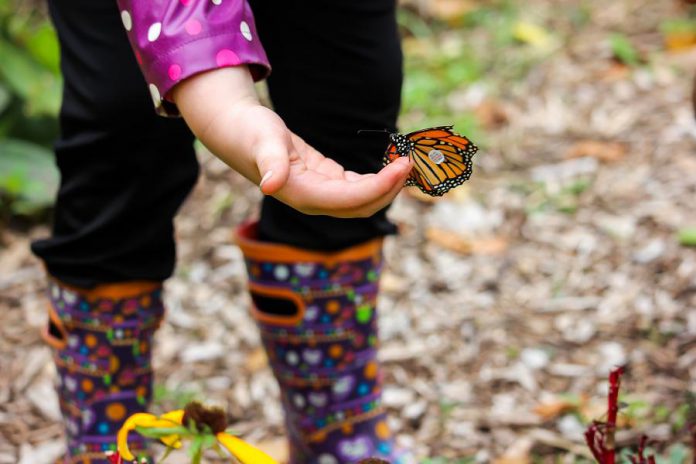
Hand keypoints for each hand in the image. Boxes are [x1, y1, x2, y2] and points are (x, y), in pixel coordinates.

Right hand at [173, 67, 410, 217]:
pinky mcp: (326, 182)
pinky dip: (377, 179)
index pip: (350, 200)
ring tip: (407, 162)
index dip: (379, 187)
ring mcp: (321, 193)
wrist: (238, 132)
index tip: (401, 167)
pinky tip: (392, 164)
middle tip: (411, 162)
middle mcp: (314, 201)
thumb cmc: (250, 132)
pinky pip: (358, 188)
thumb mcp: (262, 141)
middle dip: (390, 190)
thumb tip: (270, 186)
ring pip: (363, 201)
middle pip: (362, 207)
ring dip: (387, 186)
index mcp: (302, 195)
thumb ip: (270, 163)